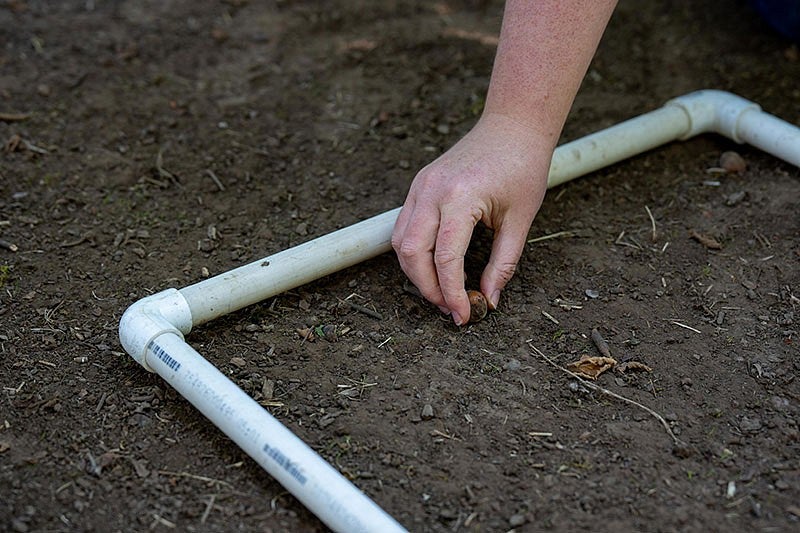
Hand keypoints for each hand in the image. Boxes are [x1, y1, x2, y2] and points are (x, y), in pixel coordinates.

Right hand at [392, 112, 551, 324]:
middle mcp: (432, 191)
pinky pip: (404, 226)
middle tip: (450, 308)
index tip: (464, 314)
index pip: (446, 258)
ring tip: (440, 291)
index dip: (452, 292)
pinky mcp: (419, 185)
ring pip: (401, 242)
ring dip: (416, 272)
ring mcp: (421, 186)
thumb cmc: (523, 166)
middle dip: (428, 288)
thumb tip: (490, 298)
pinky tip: (433, 266)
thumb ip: (503, 263)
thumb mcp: (521, 219)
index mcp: (460, 198)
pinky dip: (413, 252)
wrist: (512, 125)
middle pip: (412, 253)